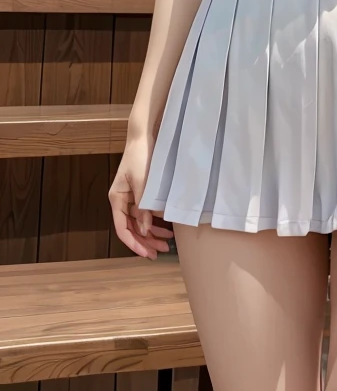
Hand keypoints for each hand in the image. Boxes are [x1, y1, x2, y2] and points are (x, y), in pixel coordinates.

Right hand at [108, 136, 172, 258]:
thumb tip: (145, 230)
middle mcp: (122, 201)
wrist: (144, 137)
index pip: (122, 228)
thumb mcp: (142, 182)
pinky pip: (145, 214)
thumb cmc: (140, 157)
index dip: (134, 243)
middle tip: (160, 252)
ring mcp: (131, 198)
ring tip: (166, 243)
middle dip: (145, 242)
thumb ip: (143, 206)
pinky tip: (166, 229)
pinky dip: (154, 222)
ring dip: (151, 235)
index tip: (147, 254)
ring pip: (139, 223)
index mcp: (117, 199)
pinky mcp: (140, 193)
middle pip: (131, 228)